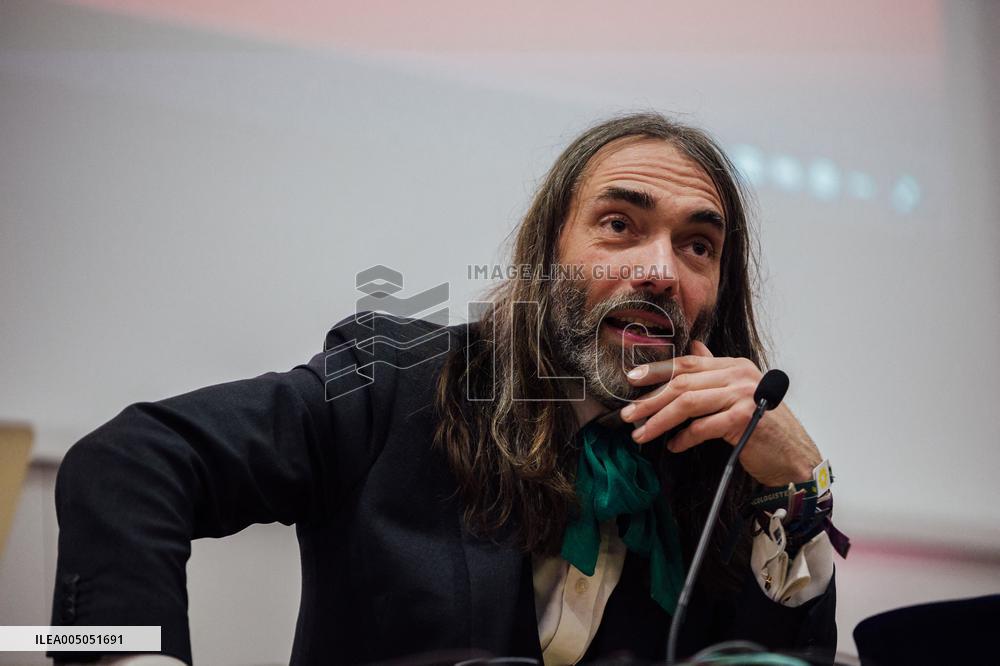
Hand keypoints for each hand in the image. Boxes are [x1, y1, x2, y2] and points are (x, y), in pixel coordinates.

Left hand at [619, 341, 820, 486]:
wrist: (794, 457)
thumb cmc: (764, 427)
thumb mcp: (739, 393)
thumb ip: (715, 372)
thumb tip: (693, 349)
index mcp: (734, 366)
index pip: (687, 362)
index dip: (657, 369)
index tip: (631, 378)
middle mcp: (738, 375)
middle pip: (683, 383)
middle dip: (651, 399)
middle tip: (628, 415)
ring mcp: (743, 395)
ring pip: (687, 403)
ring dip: (659, 420)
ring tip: (641, 434)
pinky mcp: (744, 418)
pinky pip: (703, 427)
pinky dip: (684, 438)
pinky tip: (673, 446)